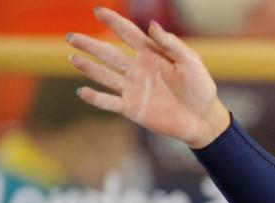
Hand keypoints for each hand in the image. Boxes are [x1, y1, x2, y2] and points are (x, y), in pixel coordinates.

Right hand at [67, 7, 229, 148]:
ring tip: (72, 57)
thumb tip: (152, 24)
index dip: (113, 22)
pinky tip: (82, 91)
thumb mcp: (191, 62)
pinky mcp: (133, 109)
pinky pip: (110, 102)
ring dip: (88, 67)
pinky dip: (96, 98)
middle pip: (109, 54)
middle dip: (90, 44)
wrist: (204, 119)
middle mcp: (138, 70)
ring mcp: (134, 89)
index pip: (128, 34)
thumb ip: (172, 45)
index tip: (98, 10)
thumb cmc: (201, 88)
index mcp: (152, 55)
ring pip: (105, 75)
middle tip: (71, 36)